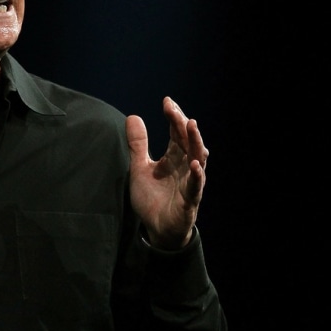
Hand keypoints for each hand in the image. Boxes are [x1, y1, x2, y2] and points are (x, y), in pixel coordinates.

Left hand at [125, 96, 208, 249]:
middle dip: (181, 123)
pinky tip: (196, 164)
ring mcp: (190, 182)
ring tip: (191, 124)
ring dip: (195, 141)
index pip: (176, 133)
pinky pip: (196, 186)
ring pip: (197, 158)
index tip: (167, 101)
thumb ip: (138, 144)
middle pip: (187, 140)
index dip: (173, 117)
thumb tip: (133, 116)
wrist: (157, 228)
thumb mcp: (139, 167)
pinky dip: (196, 175)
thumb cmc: (152, 198)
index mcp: (174, 158)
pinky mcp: (190, 200)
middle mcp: (185, 166)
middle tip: (173, 108)